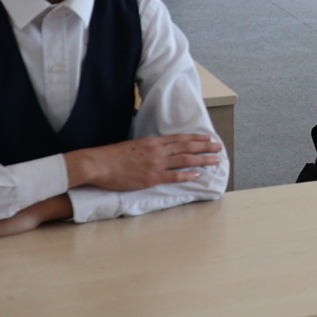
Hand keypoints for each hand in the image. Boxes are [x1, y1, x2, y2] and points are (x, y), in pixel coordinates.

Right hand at [64, 135, 220, 191]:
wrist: (98, 164)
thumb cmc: (111, 156)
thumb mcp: (132, 146)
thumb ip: (146, 148)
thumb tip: (155, 150)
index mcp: (152, 142)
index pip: (179, 138)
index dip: (196, 139)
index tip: (208, 138)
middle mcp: (157, 151)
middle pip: (187, 147)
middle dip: (205, 147)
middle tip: (218, 147)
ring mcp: (155, 164)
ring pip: (185, 160)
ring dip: (202, 160)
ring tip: (215, 160)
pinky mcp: (151, 177)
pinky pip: (173, 176)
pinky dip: (186, 175)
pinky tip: (197, 175)